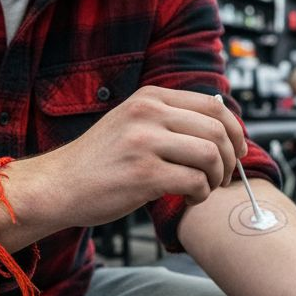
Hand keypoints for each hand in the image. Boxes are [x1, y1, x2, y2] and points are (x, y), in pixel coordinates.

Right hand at [0, 86, 246, 248]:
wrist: (57, 185)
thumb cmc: (98, 161)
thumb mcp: (132, 122)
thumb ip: (169, 118)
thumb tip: (221, 125)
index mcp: (150, 97)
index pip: (213, 105)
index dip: (235, 130)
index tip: (237, 150)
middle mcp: (148, 113)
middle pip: (218, 130)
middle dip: (230, 158)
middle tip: (223, 176)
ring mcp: (145, 142)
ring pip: (210, 155)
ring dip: (216, 177)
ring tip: (204, 188)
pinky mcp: (143, 174)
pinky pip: (195, 182)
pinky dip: (200, 194)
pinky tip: (188, 198)